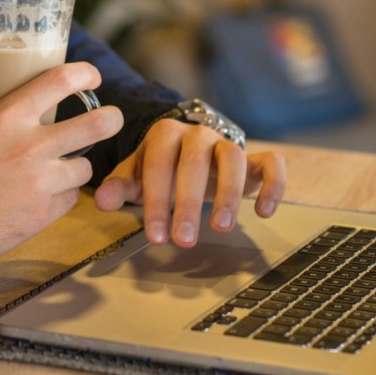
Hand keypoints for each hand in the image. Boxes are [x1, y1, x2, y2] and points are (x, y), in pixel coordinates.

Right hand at [0, 62, 123, 263]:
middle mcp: (31, 145)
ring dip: (75, 168)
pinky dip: (60, 197)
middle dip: (111, 119)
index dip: (85, 74)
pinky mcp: (46, 212)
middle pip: (97, 124)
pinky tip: (41, 198)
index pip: (61, 80)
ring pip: (85, 167)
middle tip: (111, 120)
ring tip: (58, 171)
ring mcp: (42, 181)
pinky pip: (70, 198)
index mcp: (8, 116)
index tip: (91, 78)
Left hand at [92, 119, 286, 247]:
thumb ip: (120, 186)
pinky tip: (263, 211)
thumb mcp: (135, 176)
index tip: (156, 237)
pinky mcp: (254, 158)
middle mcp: (198, 134)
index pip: (158, 166)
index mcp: (164, 134)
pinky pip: (272, 163)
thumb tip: (102, 201)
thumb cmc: (159, 168)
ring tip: (221, 229)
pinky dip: (273, 184)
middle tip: (184, 241)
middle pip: (194, 163)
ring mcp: (227, 144)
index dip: (156, 202)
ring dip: (228, 195)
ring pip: (234, 159)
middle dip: (188, 204)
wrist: (187, 151)